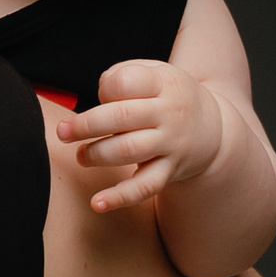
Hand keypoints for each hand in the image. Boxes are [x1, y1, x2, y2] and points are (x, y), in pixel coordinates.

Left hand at [54, 59, 225, 212]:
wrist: (213, 127)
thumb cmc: (167, 96)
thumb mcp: (154, 73)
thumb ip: (123, 76)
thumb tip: (100, 96)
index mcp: (163, 83)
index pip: (127, 82)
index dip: (106, 89)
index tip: (100, 95)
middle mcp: (169, 114)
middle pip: (122, 117)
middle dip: (86, 125)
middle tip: (62, 132)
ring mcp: (170, 144)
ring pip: (129, 150)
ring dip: (97, 154)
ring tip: (81, 156)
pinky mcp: (169, 171)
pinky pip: (145, 187)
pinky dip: (120, 197)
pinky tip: (97, 203)